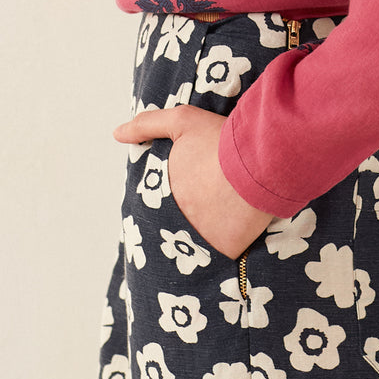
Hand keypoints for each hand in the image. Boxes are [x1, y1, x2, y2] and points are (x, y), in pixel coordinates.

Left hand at [113, 105, 275, 259]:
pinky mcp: (225, 252)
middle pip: (173, 227)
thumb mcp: (182, 121)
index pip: (153, 206)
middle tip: (201, 210)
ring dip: (202, 236)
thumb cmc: (220, 140)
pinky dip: (224, 248)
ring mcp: (200, 240)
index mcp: (163, 193)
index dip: (166, 202)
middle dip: (183, 221)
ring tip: (216, 225)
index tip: (179, 197)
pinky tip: (233, 235)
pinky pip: (221, 257)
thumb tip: (117, 133)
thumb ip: (148, 125)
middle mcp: (176, 221)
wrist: (261, 161)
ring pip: (195, 243)